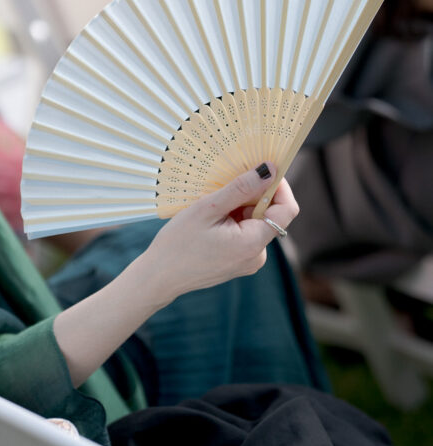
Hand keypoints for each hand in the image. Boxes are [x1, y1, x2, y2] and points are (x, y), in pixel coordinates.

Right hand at [140, 165, 297, 306]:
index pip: (287, 209)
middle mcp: (257, 255)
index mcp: (253, 243)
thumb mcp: (208, 208)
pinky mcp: (239, 261)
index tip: (263, 168)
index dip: (279, 186)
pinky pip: (245, 233)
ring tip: (212, 206)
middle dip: (252, 195)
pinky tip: (211, 220)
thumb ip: (241, 188)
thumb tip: (270, 169)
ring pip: (255, 222)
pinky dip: (233, 220)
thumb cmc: (178, 243)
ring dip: (240, 207)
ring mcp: (249, 260)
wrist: (159, 276)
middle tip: (225, 184)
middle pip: (269, 214)